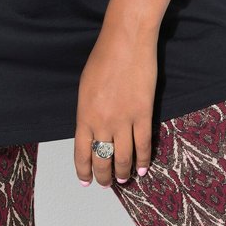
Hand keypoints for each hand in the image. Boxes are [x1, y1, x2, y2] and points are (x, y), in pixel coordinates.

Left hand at [74, 22, 157, 186]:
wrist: (126, 42)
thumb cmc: (103, 58)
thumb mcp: (85, 86)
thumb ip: (88, 111)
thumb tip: (92, 130)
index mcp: (84, 114)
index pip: (82, 152)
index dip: (84, 170)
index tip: (85, 180)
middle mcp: (102, 122)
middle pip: (102, 158)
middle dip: (103, 175)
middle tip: (106, 183)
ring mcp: (124, 120)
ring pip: (123, 157)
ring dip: (123, 172)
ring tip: (123, 179)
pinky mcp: (143, 114)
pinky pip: (144, 145)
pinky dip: (144, 160)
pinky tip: (143, 168)